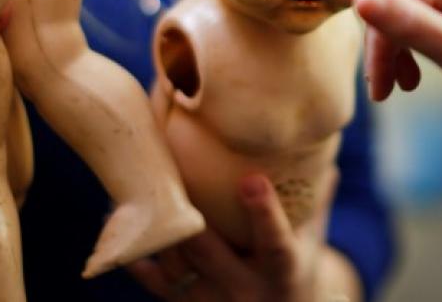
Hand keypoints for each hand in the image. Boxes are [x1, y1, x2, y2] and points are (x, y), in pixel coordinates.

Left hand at [129, 175, 354, 300]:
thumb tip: (325, 153)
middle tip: (169, 171)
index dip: (264, 213)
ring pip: (178, 265)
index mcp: (283, 271)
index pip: (275, 244)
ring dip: (158, 227)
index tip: (252, 180)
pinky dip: (135, 253)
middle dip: (191, 218)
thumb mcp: (310, 243)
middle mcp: (245, 291)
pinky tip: (116, 219)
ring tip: (136, 183)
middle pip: (211, 252)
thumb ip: (315, 200)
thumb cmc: (296, 271)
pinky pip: (154, 281)